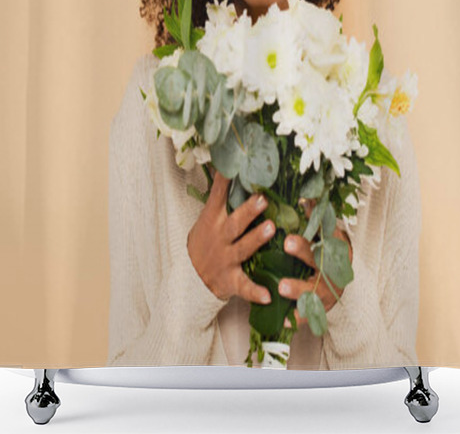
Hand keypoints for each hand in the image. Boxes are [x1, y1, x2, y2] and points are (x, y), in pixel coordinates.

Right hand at [187, 170, 275, 304]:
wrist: (189, 279)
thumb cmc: (206, 240)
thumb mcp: (208, 217)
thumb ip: (221, 196)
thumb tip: (230, 164)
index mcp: (213, 219)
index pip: (217, 196)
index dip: (224, 181)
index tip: (231, 166)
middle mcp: (219, 238)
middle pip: (234, 223)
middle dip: (248, 212)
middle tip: (263, 199)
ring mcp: (225, 259)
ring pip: (242, 249)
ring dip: (256, 239)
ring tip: (270, 229)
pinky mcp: (230, 281)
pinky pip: (244, 286)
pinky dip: (255, 292)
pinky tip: (268, 294)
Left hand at [278, 198, 353, 327]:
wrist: (341, 281)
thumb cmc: (326, 252)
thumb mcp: (325, 234)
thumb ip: (315, 218)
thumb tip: (303, 197)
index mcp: (334, 247)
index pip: (327, 234)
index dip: (315, 222)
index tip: (301, 213)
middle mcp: (333, 268)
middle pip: (320, 258)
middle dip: (303, 251)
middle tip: (287, 242)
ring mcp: (328, 290)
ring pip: (314, 290)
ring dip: (298, 288)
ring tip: (281, 286)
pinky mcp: (320, 308)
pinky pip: (309, 315)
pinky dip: (297, 318)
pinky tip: (282, 320)